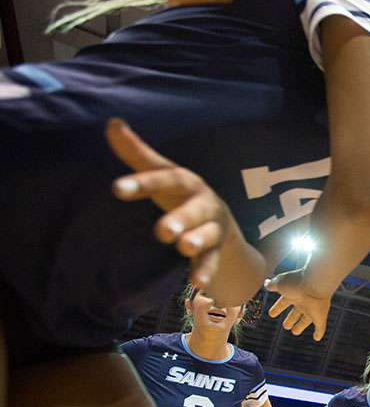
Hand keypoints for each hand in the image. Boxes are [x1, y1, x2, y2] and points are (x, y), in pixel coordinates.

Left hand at [107, 119, 258, 302]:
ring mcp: (212, 228)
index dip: (143, 183)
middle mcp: (203, 203)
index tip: (117, 189)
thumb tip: (111, 123)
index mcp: (187, 182)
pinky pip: (213, 261)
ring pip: (207, 235)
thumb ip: (137, 154)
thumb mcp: (163, 175)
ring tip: (184, 247)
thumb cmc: (180, 196)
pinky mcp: (217, 251)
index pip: (165, 178)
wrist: (221, 223)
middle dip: (180, 219)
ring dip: (197, 241)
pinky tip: (198, 282)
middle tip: (162, 231)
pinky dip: (206, 270)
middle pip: (193, 210)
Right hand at [265, 270, 330, 339]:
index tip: (272, 314)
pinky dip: (319, 332)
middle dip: (290, 319)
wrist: (315, 282)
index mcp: (293, 294)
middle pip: (296, 312)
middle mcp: (303, 302)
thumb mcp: (280, 283)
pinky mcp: (320, 316)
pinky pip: (320, 326)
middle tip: (286, 326)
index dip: (277, 308)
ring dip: (300, 326)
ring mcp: (312, 309)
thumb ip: (272, 284)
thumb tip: (266, 283)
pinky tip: (317, 338)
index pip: (283, 302)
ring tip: (295, 332)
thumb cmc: (296, 282)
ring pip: (306, 320)